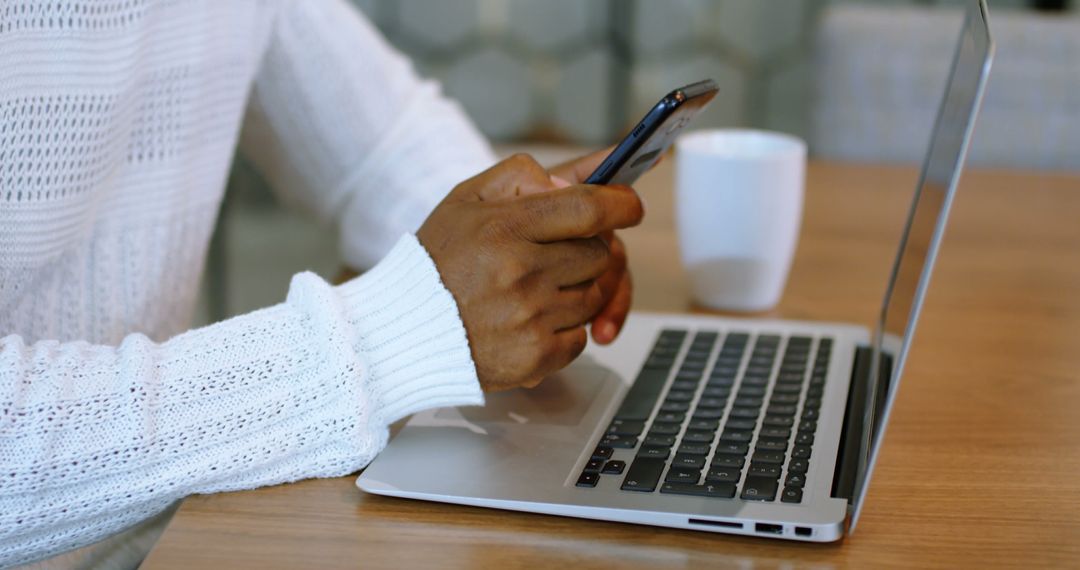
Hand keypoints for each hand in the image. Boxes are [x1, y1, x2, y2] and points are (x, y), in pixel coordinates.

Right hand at [417, 154, 643, 391]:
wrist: (401, 330)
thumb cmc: (437, 261)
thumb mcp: (467, 199)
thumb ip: (521, 178)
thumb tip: (573, 182)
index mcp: (505, 228)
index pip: (588, 208)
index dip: (621, 203)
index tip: (629, 205)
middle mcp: (520, 273)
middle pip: (599, 253)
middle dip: (587, 249)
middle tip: (555, 255)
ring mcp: (530, 319)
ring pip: (594, 295)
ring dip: (576, 290)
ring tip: (534, 290)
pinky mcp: (534, 358)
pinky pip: (580, 337)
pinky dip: (564, 330)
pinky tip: (529, 322)